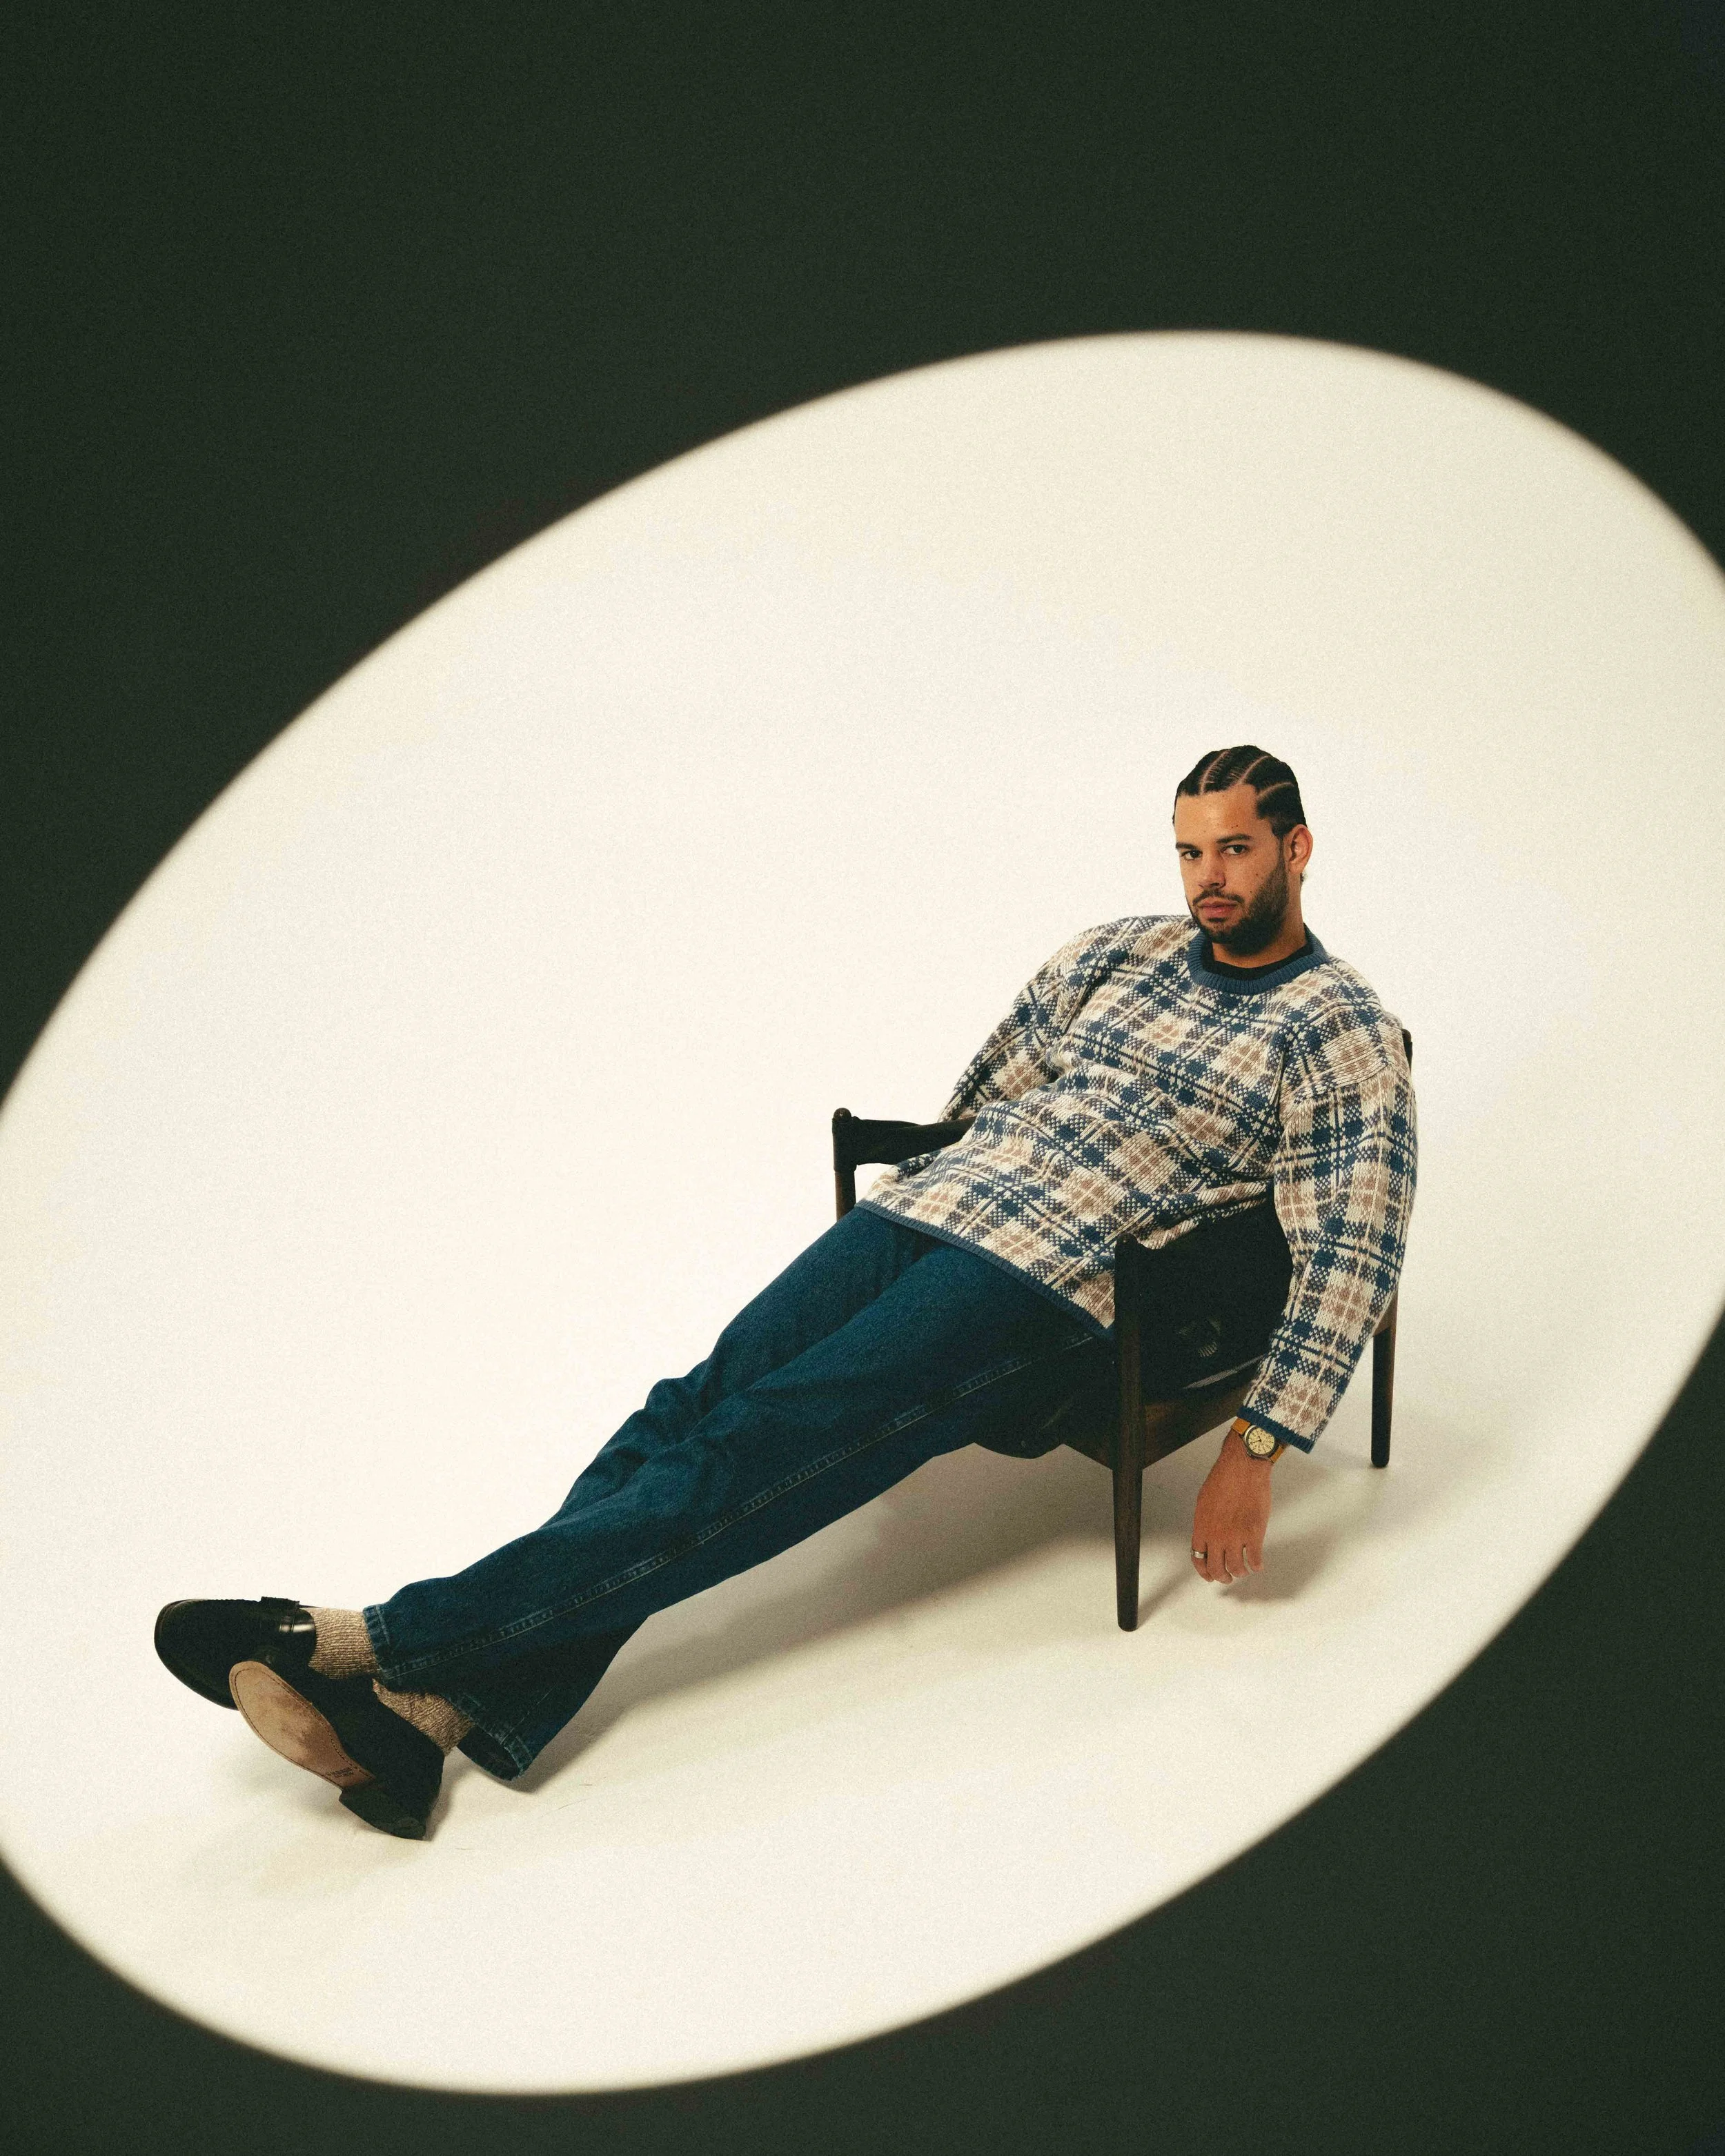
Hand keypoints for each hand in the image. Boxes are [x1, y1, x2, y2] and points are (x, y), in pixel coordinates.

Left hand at [1190, 1424, 1277, 1582]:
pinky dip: (1256, 1566)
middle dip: (1222, 1577)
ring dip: (1240, 1572)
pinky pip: (1254, 1560)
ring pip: (1236, 1568)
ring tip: (1244, 1570)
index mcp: (1202, 1527)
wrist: (1242, 1468)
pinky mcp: (1254, 1534)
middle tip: (1228, 1578)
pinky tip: (1257, 1564)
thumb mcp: (1204, 1502)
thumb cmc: (1224, 1479)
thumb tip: (1207, 1537)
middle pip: (1217, 1568)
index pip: (1198, 1558)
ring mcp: (1236, 1536)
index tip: (1209, 1575)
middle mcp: (1216, 1535)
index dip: (1204, 1571)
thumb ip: (1205, 1523)